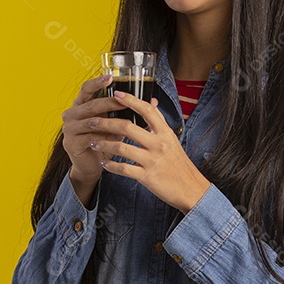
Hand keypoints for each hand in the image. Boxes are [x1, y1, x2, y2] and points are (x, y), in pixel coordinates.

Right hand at [60, 74, 123, 184]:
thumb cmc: (104, 142)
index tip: (111, 77)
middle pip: (91, 105)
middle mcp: (71, 114)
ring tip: (125, 122)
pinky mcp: (71, 143)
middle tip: (123, 101)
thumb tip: (154, 101)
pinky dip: (103, 139)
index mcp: (80, 105)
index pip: (86, 89)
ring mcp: (69, 129)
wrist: (91, 166)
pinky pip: (90, 138)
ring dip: (109, 122)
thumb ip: (129, 111)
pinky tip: (115, 140)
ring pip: (91, 121)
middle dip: (109, 102)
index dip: (98, 82)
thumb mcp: (116, 124)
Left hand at [86, 89, 210, 213]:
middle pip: (127, 127)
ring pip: (122, 147)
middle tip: (92, 121)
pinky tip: (104, 163)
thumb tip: (152, 101)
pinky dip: (111, 166)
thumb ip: (160, 121)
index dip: (130, 100)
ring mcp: (152, 160)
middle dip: (106, 123)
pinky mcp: (147, 177)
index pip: (146, 110)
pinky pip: (124, 169)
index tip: (115, 94)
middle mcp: (159, 144)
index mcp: (165, 132)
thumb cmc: (179, 164)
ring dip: (104, 144)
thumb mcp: (172, 139)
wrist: (191, 188)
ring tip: (93, 142)